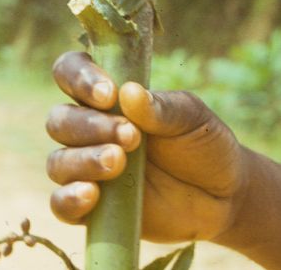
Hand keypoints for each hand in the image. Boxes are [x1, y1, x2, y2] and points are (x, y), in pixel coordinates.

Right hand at [45, 51, 250, 242]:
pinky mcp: (92, 208)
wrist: (223, 197)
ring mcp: (88, 169)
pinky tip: (91, 195)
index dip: (78, 79)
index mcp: (107, 95)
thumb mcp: (192, 118)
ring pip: (58, 161)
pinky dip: (68, 199)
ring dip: (83, 160)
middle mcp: (90, 129)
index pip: (70, 72)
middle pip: (59, 120)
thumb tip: (128, 92)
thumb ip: (161, 107)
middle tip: (131, 136)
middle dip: (89, 126)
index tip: (108, 94)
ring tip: (119, 162)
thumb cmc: (202, 144)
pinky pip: (60, 205)